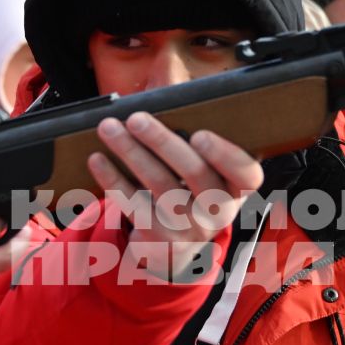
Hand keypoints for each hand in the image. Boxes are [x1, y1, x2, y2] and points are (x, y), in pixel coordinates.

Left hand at [87, 111, 264, 278]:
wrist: (174, 245)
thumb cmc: (189, 190)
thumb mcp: (206, 171)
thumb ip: (197, 141)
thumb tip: (166, 98)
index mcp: (237, 187)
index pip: (246, 173)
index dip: (225, 155)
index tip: (199, 135)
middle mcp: (219, 210)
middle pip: (195, 174)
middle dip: (163, 142)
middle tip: (136, 118)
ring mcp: (189, 227)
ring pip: (159, 186)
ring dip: (131, 153)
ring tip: (109, 128)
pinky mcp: (160, 237)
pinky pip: (134, 205)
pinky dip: (113, 179)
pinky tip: (97, 159)